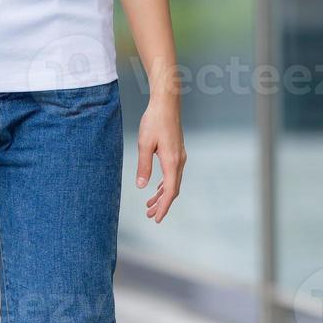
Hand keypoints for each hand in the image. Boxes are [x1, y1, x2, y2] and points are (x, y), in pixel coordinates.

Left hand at [135, 98, 185, 222]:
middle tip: (150, 215)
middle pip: (173, 189)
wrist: (166, 104)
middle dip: (162, 204)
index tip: (156, 218)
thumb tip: (142, 186)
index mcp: (172, 162)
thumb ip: (144, 166)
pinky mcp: (177, 152)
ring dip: (162, 195)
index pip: (170, 191)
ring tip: (150, 205)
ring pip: (173, 182)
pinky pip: (172, 174)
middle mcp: (179, 161)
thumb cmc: (155, 121)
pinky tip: (156, 188)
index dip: (163, 206)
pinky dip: (165, 184)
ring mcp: (180, 156)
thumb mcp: (144, 144)